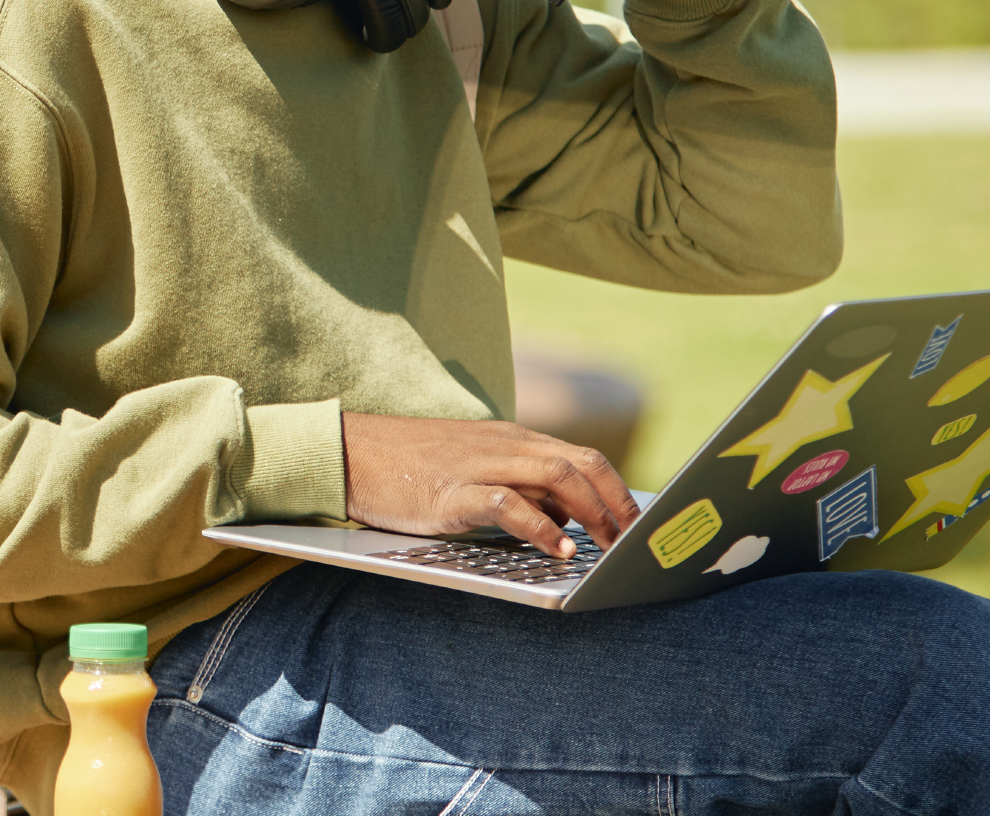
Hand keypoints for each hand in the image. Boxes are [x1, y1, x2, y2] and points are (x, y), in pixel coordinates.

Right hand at [340, 411, 643, 560]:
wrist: (351, 452)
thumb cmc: (412, 467)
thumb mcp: (476, 469)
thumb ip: (522, 486)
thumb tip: (566, 520)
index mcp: (513, 440)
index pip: (584, 458)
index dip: (618, 493)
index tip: (638, 528)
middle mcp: (505, 446)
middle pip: (583, 465)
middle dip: (617, 506)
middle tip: (635, 544)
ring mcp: (480, 465)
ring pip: (557, 476)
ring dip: (593, 514)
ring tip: (610, 548)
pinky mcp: (453, 490)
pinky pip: (509, 503)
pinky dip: (541, 526)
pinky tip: (558, 549)